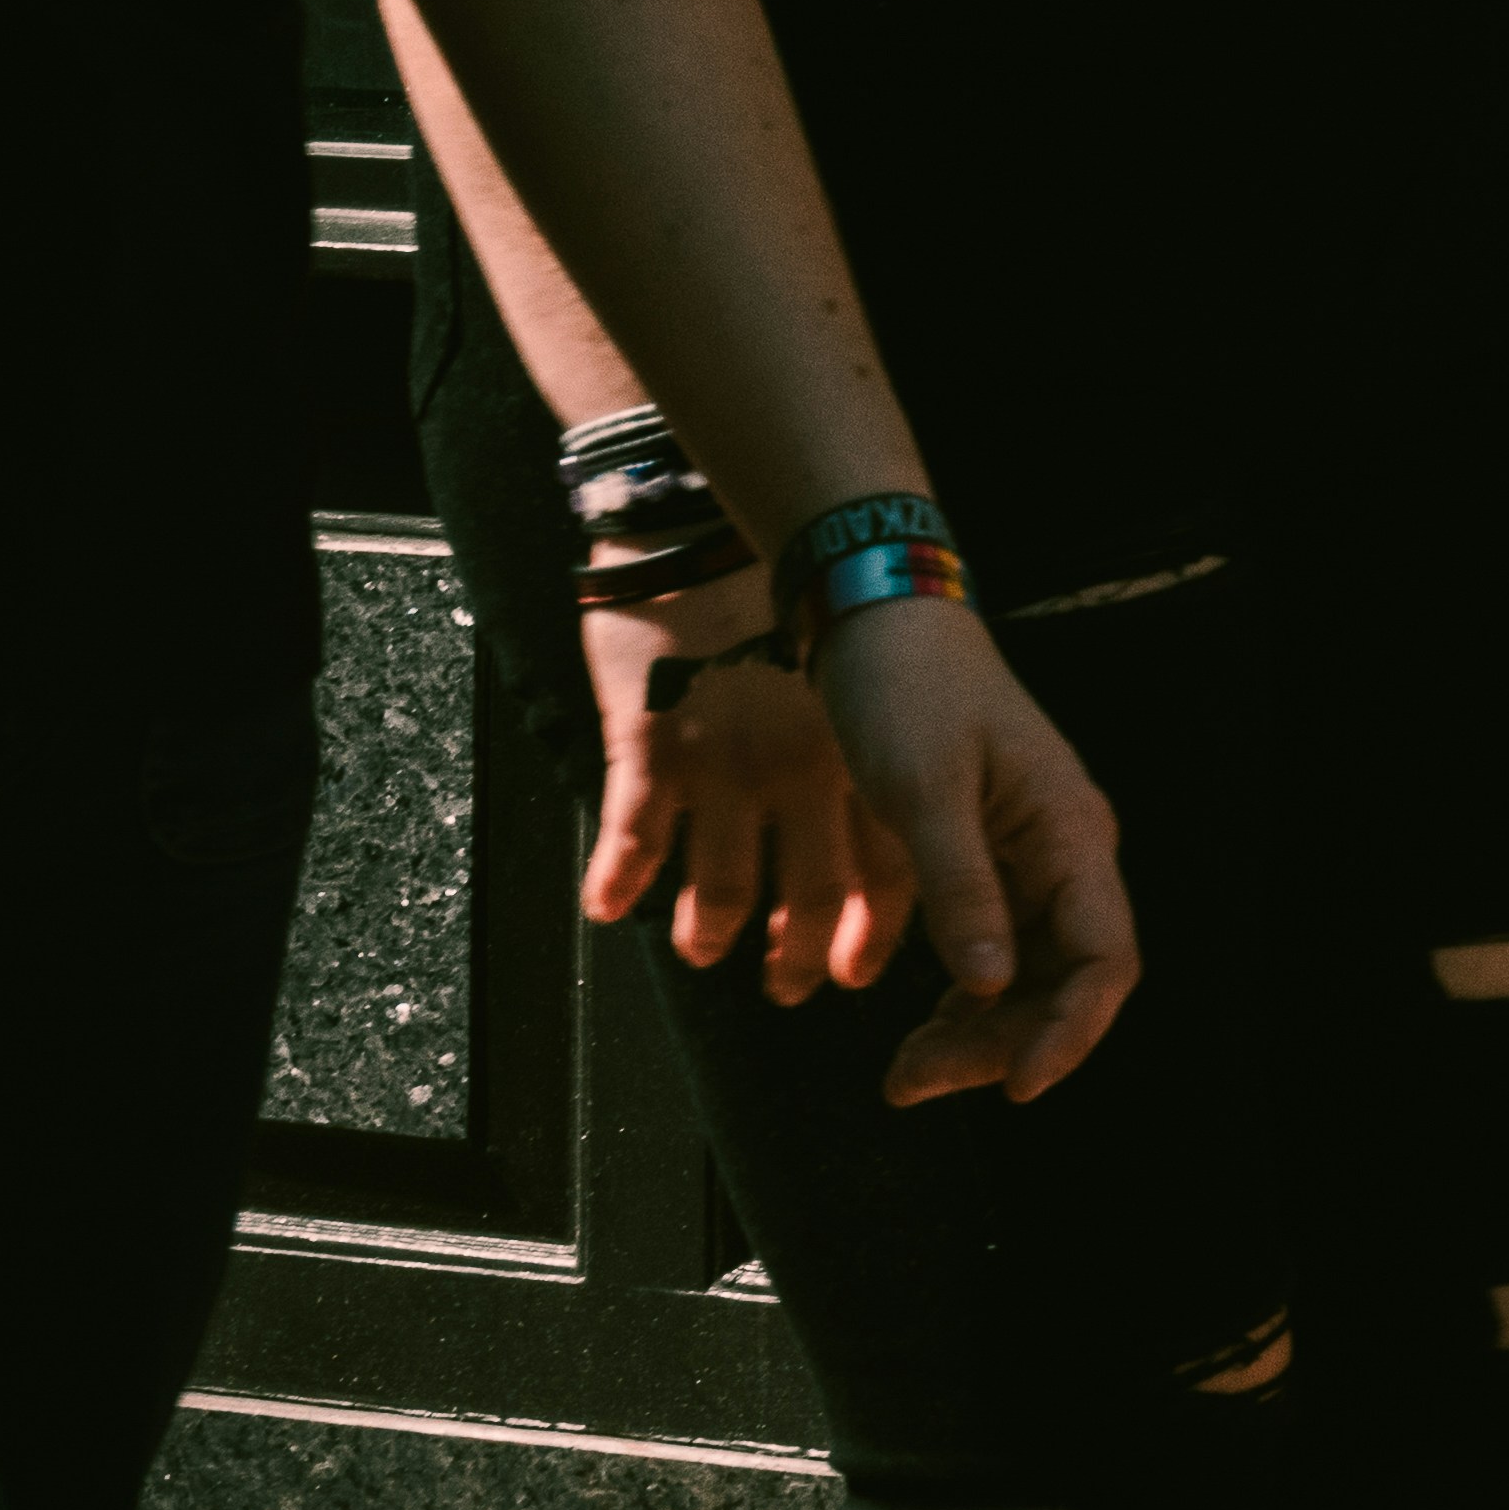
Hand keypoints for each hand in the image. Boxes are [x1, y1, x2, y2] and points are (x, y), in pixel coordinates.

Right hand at [570, 605, 902, 1001]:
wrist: (713, 521)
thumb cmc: (794, 596)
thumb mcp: (859, 680)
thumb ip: (877, 762)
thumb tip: (899, 840)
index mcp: (867, 754)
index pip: (891, 872)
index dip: (873, 932)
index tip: (858, 972)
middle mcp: (804, 771)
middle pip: (812, 894)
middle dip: (797, 956)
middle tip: (785, 988)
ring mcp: (727, 763)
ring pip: (724, 886)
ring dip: (709, 933)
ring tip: (700, 950)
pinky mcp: (653, 746)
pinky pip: (633, 837)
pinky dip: (619, 882)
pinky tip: (608, 905)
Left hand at [803, 602, 1141, 1105]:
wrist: (878, 619)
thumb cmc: (904, 691)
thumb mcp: (921, 792)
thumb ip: (959, 889)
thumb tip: (987, 988)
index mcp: (1069, 834)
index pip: (1103, 958)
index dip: (1067, 1032)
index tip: (1012, 1087)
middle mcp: (1065, 854)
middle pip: (1066, 980)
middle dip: (1002, 1044)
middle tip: (911, 1082)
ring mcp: (1031, 859)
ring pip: (1029, 976)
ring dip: (978, 1032)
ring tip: (904, 1073)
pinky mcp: (991, 860)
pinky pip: (995, 952)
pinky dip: (961, 999)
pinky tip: (915, 1023)